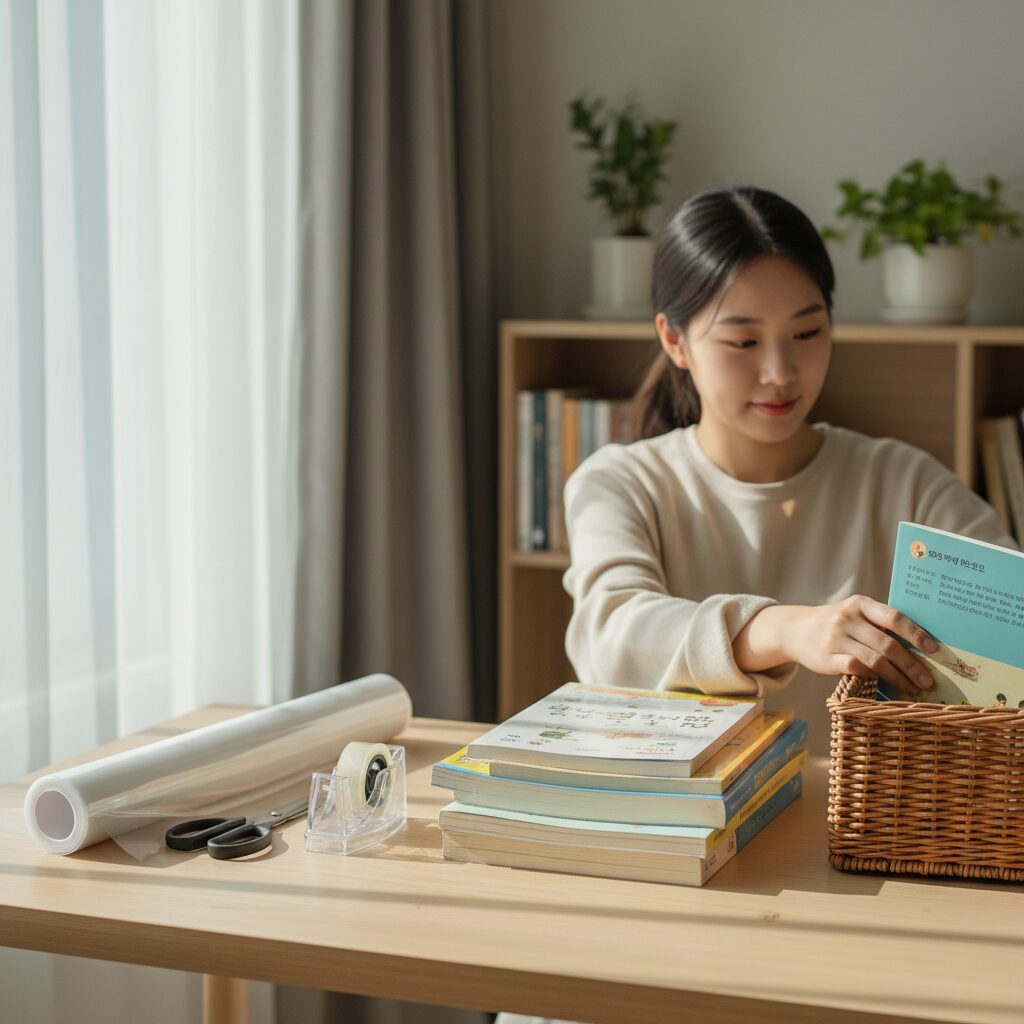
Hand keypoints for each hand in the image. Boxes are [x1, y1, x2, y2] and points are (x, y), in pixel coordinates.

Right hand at [735, 597, 937, 696]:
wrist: (796, 630)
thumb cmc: (837, 623)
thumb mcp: (856, 613)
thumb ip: (880, 623)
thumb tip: (922, 646)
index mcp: (860, 604)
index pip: (894, 617)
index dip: (916, 634)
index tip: (934, 650)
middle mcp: (847, 619)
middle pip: (887, 644)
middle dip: (911, 665)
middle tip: (927, 680)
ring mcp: (835, 638)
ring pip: (875, 660)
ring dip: (898, 677)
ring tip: (912, 688)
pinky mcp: (826, 657)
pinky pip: (856, 669)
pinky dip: (873, 678)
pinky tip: (884, 686)